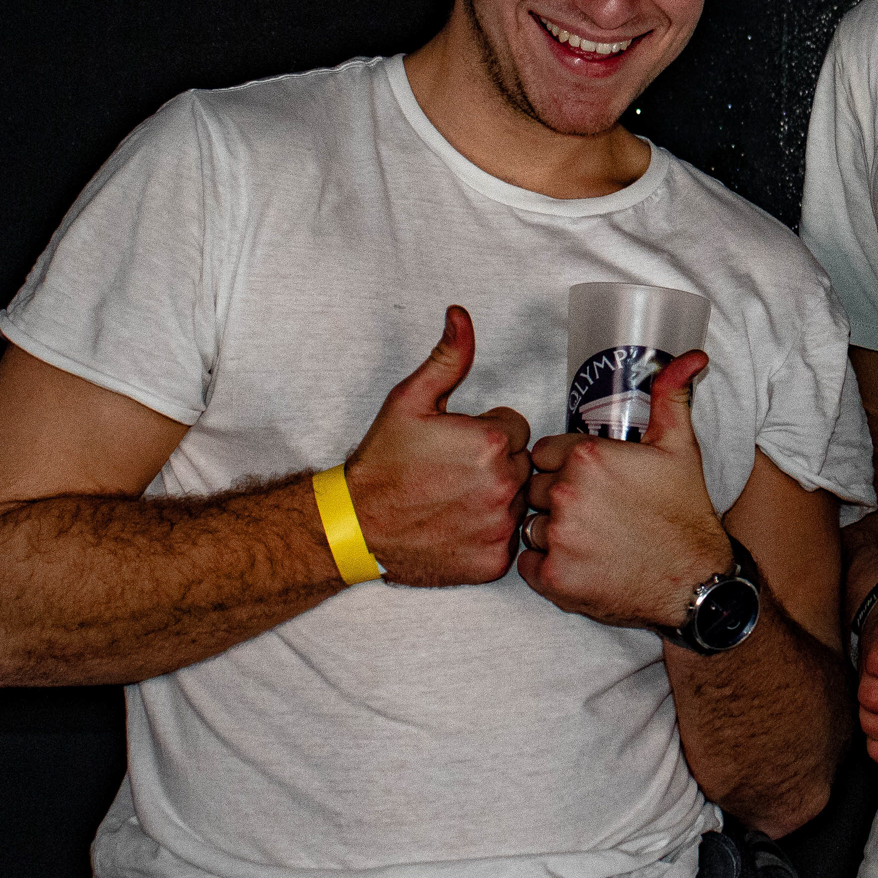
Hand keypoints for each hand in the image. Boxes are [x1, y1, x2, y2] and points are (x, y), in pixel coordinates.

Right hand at [341, 306, 531, 586]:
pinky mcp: (493, 561)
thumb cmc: (382, 464)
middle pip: (522, 465)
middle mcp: (503, 487)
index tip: (457, 445)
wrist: (355, 525)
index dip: (487, 433)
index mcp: (492, 443)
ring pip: (518, 502)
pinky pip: (508, 540)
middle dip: (494, 465)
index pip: (517, 429)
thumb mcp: (409, 400)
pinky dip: (488, 535)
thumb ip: (447, 358)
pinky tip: (457, 527)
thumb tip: (460, 317)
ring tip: (453, 500)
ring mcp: (500, 527)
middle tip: (452, 473)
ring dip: (495, 499)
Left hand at [519, 351, 728, 629]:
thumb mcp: (680, 447)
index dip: (566, 468)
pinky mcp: (555, 578)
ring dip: (551, 534)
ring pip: (530, 526)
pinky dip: (548, 567)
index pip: (545, 453)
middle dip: (558, 499)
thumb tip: (691, 355)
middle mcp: (566, 493)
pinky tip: (581, 565)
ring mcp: (559, 537)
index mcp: (587, 457)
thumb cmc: (685, 513)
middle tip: (596, 515)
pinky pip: (528, 565)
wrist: (696, 582)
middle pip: (535, 488)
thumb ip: (671, 395)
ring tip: (591, 541)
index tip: (592, 485)